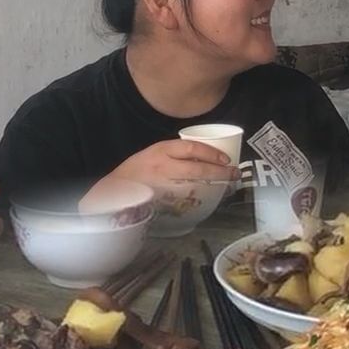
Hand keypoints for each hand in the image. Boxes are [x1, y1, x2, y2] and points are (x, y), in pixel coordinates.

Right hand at [107, 140, 236, 192]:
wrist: (114, 190)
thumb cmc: (134, 171)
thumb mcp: (152, 154)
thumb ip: (173, 154)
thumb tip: (202, 157)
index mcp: (161, 150)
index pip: (192, 148)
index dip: (212, 153)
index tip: (225, 159)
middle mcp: (163, 166)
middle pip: (198, 168)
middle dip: (220, 171)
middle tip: (234, 174)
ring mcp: (163, 185)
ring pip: (196, 184)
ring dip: (215, 185)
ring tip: (228, 185)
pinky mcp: (162, 200)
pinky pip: (187, 199)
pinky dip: (202, 197)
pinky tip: (211, 197)